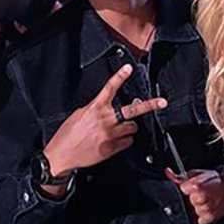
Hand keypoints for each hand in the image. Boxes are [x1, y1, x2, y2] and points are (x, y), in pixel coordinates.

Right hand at [44, 64, 166, 175]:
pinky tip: (115, 141)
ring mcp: (110, 134)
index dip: (120, 76)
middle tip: (161, 102)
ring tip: (120, 130)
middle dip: (150, 105)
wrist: (62, 155)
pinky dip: (125, 140)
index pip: (109, 88)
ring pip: (132, 128)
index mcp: (95, 108)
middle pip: (133, 110)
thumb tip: (104, 107)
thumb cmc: (67, 135)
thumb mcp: (78, 115)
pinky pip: (128, 141)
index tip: (128, 68)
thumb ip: (94, 109)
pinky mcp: (112, 148)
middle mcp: (105, 119)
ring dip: (129, 128)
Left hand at [164, 168, 223, 223]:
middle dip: (190, 197)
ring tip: (204, 200)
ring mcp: (205, 210)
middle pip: (185, 201)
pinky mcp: (209, 218)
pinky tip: (206, 207)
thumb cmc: (215, 180)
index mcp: (196, 186)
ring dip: (195, 207)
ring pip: (191, 211)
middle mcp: (201, 199)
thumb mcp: (197, 174)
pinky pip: (197, 220)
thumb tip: (168, 172)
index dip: (185, 188)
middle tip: (198, 193)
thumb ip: (180, 176)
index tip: (190, 186)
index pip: (181, 190)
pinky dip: (200, 215)